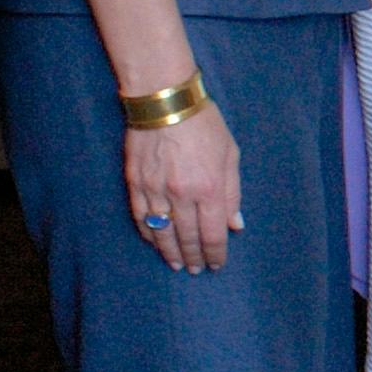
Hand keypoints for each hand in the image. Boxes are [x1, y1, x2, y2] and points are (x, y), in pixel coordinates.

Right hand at [125, 101, 243, 273]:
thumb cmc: (204, 124)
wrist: (165, 101)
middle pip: (188, 237)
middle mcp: (182, 195)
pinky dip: (149, 234)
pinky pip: (141, 217)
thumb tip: (235, 225)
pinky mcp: (135, 183)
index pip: (213, 234)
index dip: (215, 254)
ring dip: (170, 252)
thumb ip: (232, 193)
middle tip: (196, 270)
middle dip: (194, 257)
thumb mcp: (230, 155)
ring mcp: (155, 190)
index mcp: (209, 188)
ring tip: (176, 264)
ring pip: (162, 232)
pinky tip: (155, 242)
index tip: (216, 264)